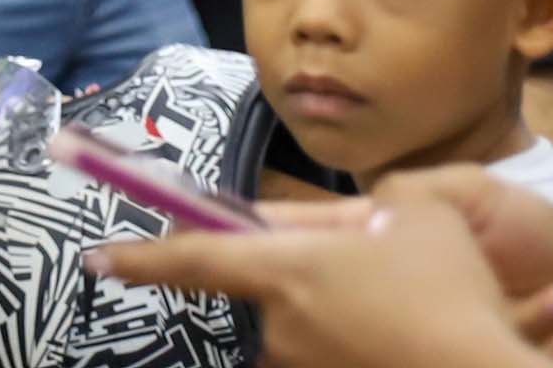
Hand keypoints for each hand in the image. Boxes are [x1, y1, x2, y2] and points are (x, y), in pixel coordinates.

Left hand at [84, 188, 552, 367]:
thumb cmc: (453, 292)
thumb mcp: (423, 212)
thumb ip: (380, 202)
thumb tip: (370, 212)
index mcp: (287, 269)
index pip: (193, 259)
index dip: (142, 258)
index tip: (99, 260)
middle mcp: (281, 325)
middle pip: (264, 287)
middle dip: (304, 269)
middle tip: (375, 261)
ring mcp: (304, 365)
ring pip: (300, 322)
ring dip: (335, 305)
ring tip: (403, 299)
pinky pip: (326, 351)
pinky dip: (353, 335)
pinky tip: (403, 331)